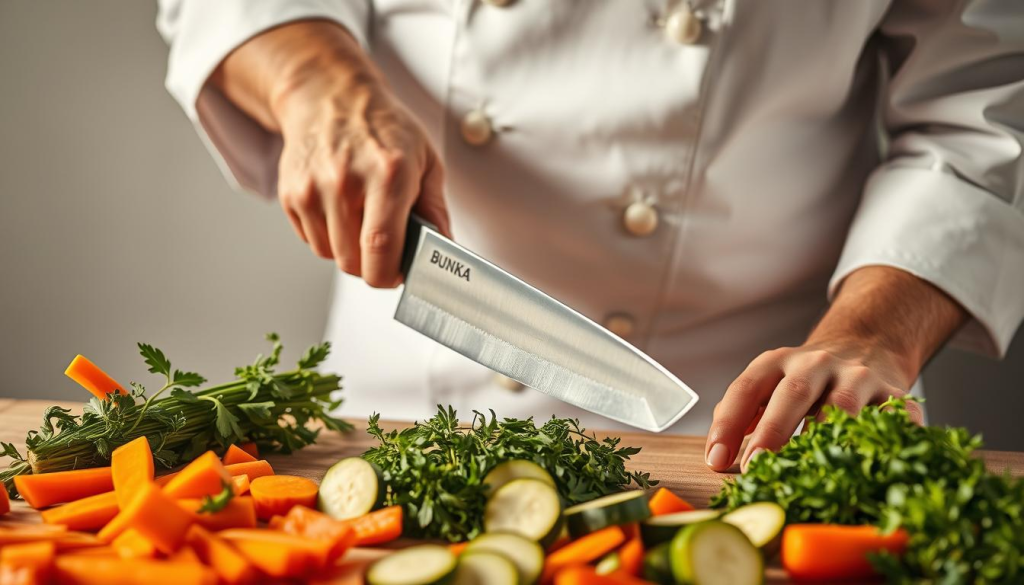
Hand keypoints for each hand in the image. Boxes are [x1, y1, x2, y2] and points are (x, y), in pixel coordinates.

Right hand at [273, 74, 449, 286]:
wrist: (330, 97)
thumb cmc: (383, 128)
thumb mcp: (425, 160)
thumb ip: (435, 209)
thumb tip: (442, 249)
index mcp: (387, 175)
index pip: (381, 248)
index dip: (389, 274)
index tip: (397, 274)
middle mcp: (346, 182)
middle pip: (353, 262)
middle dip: (372, 265)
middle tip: (384, 247)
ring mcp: (313, 189)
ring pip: (331, 256)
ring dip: (349, 251)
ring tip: (361, 221)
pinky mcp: (290, 194)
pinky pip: (311, 241)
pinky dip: (327, 237)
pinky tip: (340, 211)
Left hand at [704, 266, 967, 472]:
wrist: (865, 347)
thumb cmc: (805, 382)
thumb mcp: (769, 384)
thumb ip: (743, 412)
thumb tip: (719, 452)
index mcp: (776, 362)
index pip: (746, 389)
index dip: (728, 424)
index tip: (716, 459)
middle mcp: (815, 363)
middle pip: (791, 395)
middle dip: (772, 432)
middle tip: (755, 467)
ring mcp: (857, 376)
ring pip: (841, 406)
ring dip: (823, 439)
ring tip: (809, 473)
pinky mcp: (893, 393)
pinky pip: (891, 418)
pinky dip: (881, 441)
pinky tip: (869, 467)